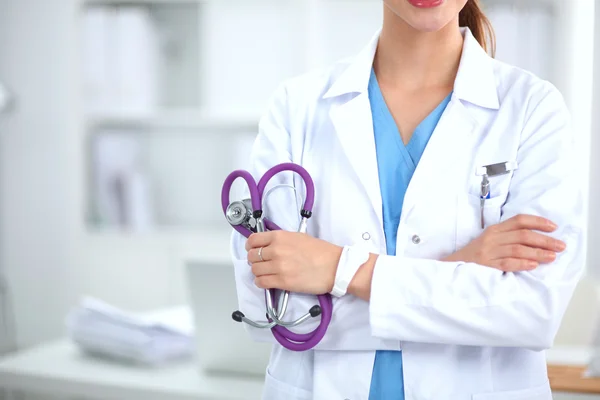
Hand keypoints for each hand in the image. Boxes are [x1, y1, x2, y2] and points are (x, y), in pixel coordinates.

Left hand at [245, 231, 343, 294]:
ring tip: (266, 273)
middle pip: (251, 256)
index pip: (253, 240)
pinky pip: (261, 283)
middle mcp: (276, 250)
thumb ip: (281, 239)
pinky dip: (261, 283)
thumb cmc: (320, 251)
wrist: (334, 267)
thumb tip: (268, 245)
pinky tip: (268, 281)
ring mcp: (278, 266)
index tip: (253, 250)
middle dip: (254, 260)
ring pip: (255, 270)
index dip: (250, 246)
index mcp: (279, 237)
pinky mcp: (282, 282)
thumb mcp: (298, 236)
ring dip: (258, 272)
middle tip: (261, 263)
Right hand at [443, 214, 565, 271]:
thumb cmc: (475, 254)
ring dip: (538, 252)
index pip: (519, 220)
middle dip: (545, 240)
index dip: (538, 222)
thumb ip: (508, 237)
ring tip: (552, 256)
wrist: (452, 266)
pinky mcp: (485, 265)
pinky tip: (533, 265)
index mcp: (495, 229)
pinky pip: (506, 263)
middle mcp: (492, 238)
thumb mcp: (490, 240)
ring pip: (517, 249)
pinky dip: (521, 263)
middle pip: (523, 235)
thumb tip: (537, 239)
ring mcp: (488, 251)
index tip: (554, 227)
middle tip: (560, 246)